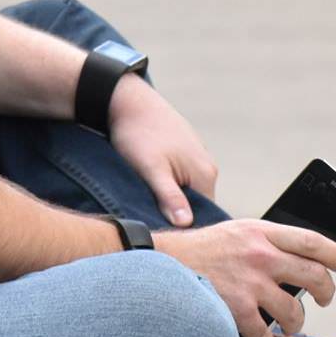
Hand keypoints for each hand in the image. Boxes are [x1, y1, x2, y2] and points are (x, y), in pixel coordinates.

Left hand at [108, 77, 218, 228]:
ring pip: (187, 193)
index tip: (161, 235)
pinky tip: (149, 185)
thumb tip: (187, 224)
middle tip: (150, 219)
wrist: (128, 101)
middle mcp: (208, 167)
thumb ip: (170, 197)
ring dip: (169, 201)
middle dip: (175, 215)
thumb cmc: (138, 135)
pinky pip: (181, 180)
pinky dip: (167, 186)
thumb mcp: (151, 169)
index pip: (203, 218)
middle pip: (196, 206)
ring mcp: (198, 159)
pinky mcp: (185, 153)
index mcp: (205, 175)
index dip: (182, 230)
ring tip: (147, 201)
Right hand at [156, 219, 335, 336]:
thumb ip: (266, 241)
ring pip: (294, 311)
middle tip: (325, 298)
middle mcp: (262, 255)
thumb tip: (298, 260)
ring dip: (297, 322)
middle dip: (326, 291)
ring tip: (291, 323)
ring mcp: (251, 283)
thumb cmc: (203, 250)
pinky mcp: (238, 308)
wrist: (165, 264)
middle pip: (313, 275)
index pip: (312, 241)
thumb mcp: (238, 232)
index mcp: (262, 232)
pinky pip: (267, 336)